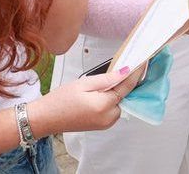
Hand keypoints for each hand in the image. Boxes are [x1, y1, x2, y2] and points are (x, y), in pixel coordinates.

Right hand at [28, 67, 142, 135]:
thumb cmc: (60, 100)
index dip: (136, 73)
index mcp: (104, 106)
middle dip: (123, 82)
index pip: (127, 86)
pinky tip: (99, 93)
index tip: (144, 62)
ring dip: (115, 91)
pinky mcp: (102, 125)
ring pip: (119, 102)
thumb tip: (126, 71)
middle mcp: (109, 118)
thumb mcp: (84, 83)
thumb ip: (108, 78)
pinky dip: (110, 99)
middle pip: (124, 95)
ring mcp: (106, 124)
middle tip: (116, 69)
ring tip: (100, 83)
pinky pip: (112, 109)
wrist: (44, 119)